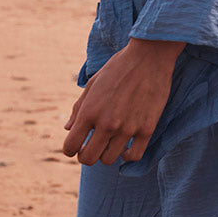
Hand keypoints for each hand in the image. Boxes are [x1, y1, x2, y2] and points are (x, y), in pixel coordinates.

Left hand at [62, 38, 184, 165]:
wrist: (149, 56)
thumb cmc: (118, 67)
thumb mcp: (93, 83)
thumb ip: (79, 108)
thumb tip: (68, 128)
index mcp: (90, 111)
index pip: (70, 146)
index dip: (70, 149)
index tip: (76, 145)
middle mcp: (107, 123)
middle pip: (88, 159)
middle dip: (85, 155)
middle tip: (91, 146)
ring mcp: (128, 128)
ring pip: (108, 160)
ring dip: (105, 153)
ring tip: (109, 142)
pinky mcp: (146, 129)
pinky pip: (133, 156)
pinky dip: (126, 154)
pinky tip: (125, 145)